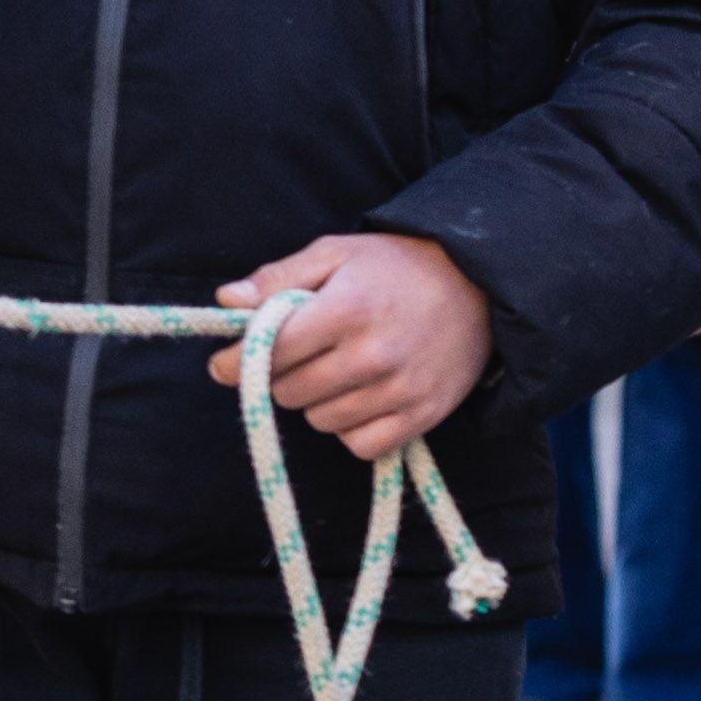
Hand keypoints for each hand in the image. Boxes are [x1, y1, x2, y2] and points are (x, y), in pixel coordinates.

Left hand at [211, 230, 493, 462]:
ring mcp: (400, 389)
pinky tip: (359, 399)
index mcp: (346, 309)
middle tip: (298, 356)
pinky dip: (351, 429)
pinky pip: (361, 445)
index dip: (237, 361)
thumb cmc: (395, 267)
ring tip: (337, 370)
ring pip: (321, 421)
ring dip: (316, 402)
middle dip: (280, 376)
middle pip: (289, 392)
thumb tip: (226, 300)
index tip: (222, 365)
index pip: (271, 351)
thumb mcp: (334, 254)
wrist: (477, 285)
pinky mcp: (423, 416)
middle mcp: (373, 354)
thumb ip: (277, 278)